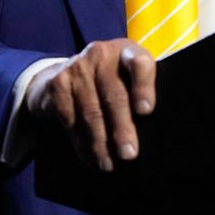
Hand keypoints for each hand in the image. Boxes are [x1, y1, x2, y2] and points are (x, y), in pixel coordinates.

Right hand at [25, 38, 155, 171]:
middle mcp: (101, 54)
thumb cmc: (110, 79)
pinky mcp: (57, 84)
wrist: (63, 71)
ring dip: (101, 143)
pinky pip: (71, 119)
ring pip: (91, 112)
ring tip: (110, 164)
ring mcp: (77, 67)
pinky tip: (91, 157)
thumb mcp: (127, 74)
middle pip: (114, 95)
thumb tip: (156, 131)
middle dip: (122, 129)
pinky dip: (82, 143)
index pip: (140, 64)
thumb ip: (140, 90)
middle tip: (129, 154)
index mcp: (127, 50)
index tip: (146, 111)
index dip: (143, 87)